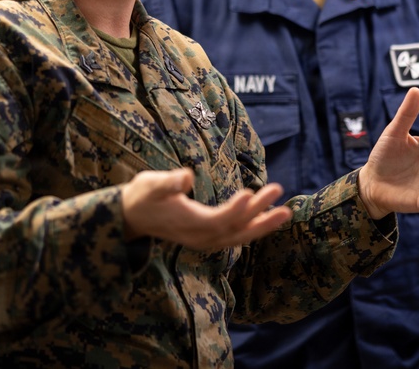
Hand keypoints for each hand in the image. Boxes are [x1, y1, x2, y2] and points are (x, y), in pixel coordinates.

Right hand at [121, 168, 292, 250]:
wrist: (133, 217)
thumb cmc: (143, 196)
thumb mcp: (150, 185)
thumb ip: (168, 182)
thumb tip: (185, 177)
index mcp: (189, 224)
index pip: (218, 220)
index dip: (236, 209)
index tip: (251, 192)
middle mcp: (201, 237)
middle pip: (236, 229)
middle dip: (259, 214)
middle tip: (278, 191)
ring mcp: (205, 240)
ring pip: (239, 236)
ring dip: (262, 224)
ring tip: (285, 211)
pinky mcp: (208, 238)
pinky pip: (235, 237)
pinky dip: (252, 229)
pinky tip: (266, 219)